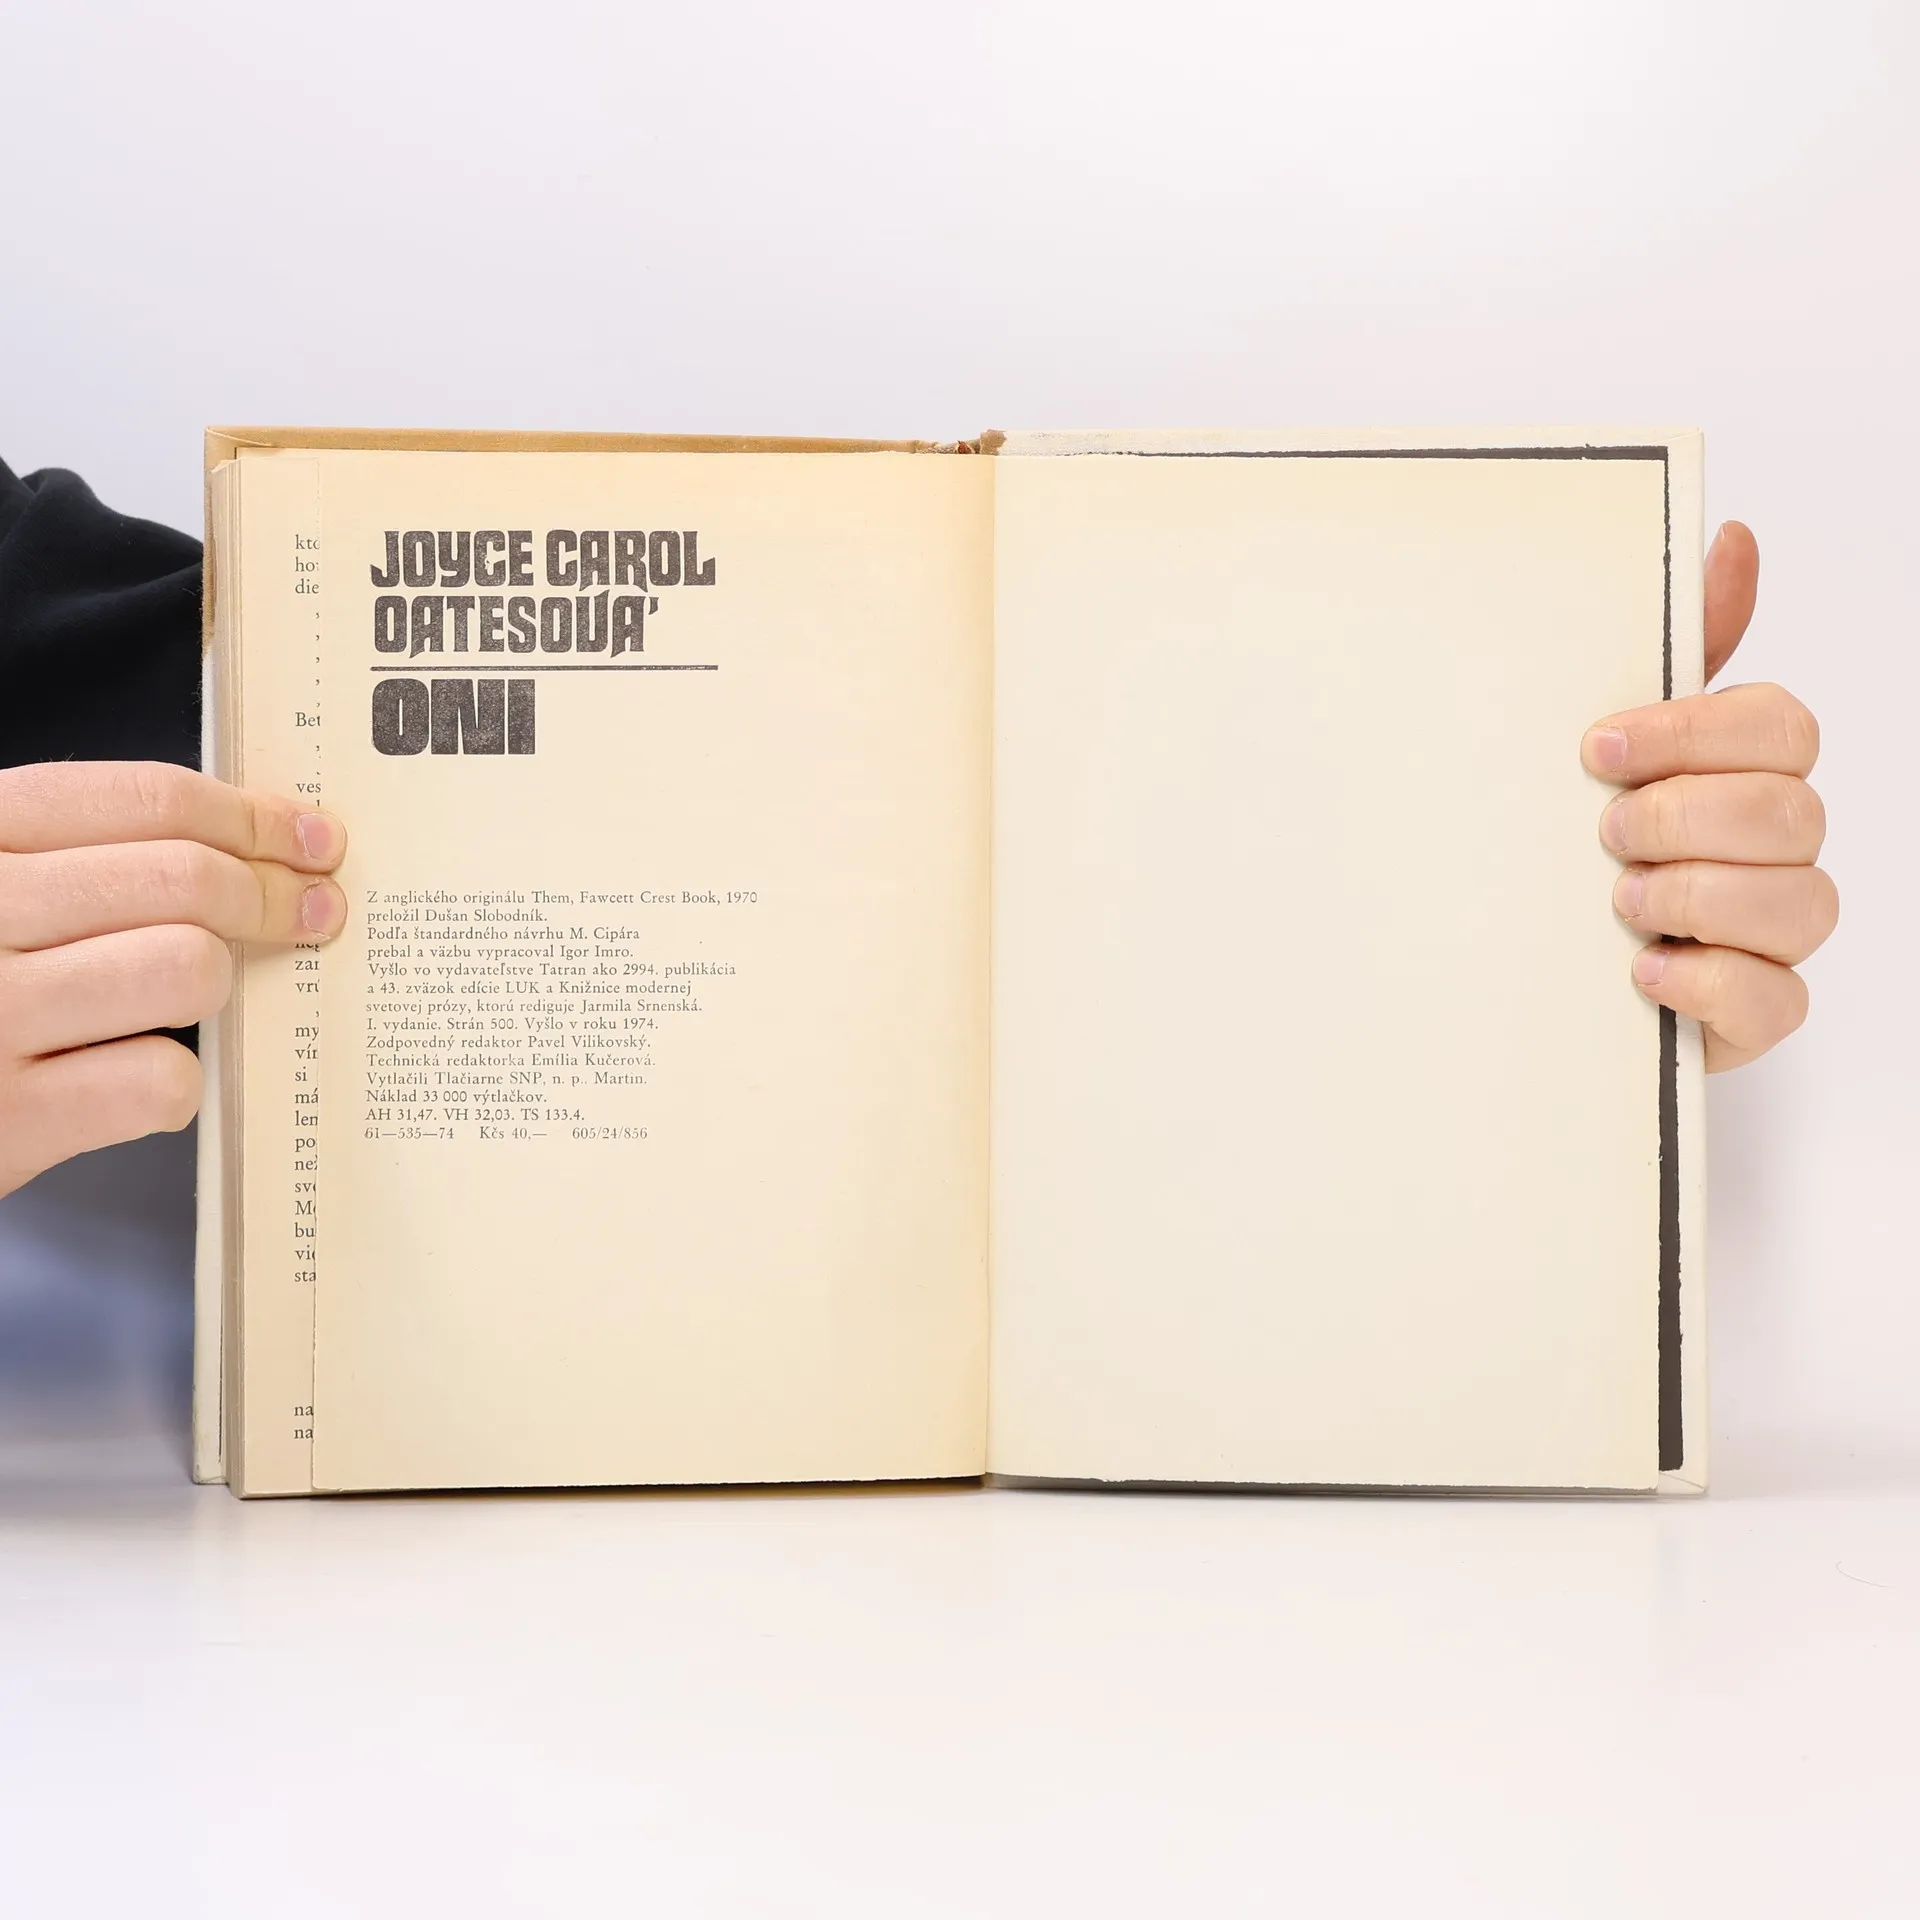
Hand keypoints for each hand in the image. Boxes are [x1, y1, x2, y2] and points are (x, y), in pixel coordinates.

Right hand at [0, 762, 346, 1195]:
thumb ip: (87, 853)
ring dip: (218, 980)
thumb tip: (259, 837)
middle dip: (272, 894)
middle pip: (183, 878)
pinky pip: (161, 1078)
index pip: (143, 798)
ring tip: (197, 994)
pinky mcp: (9, 1120)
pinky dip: (172, 1081)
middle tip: (312, 912)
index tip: (309, 836)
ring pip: (187, 967)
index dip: (249, 816)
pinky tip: (137, 1078)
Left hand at [1582, 523, 1835, 1070]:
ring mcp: (1776, 932)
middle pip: (1791, 811)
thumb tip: (1733, 539)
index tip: (1597, 751)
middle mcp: (1780, 847)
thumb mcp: (1615, 748)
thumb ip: (1678, 651)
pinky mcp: (1757, 1010)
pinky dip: (1704, 980)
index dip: (1692, 733)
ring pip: (1800, 903)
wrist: (1540, 966)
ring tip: (1619, 903)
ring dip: (1694, 896)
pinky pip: (1775, 998)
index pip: (1780, 726)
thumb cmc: (1590, 844)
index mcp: (1751, 771)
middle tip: (1604, 833)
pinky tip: (1642, 968)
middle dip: (1684, 817)